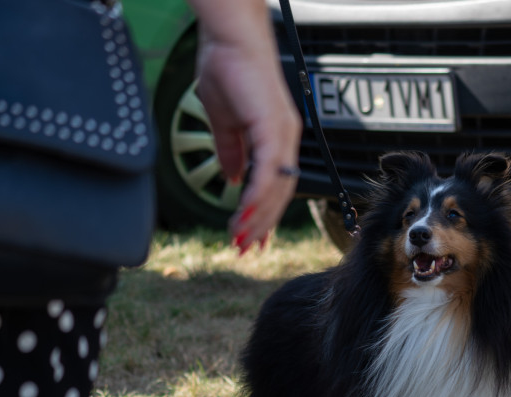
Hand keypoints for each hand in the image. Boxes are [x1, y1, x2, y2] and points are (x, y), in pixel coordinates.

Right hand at [191, 3, 301, 252]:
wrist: (230, 35)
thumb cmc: (227, 66)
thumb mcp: (225, 120)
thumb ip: (231, 151)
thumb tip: (231, 179)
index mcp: (277, 137)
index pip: (274, 185)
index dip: (262, 212)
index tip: (249, 235)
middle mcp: (285, 139)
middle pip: (278, 194)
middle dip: (260, 224)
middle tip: (244, 247)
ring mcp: (283, 134)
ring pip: (275, 188)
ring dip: (256, 217)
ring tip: (239, 239)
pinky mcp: (273, 127)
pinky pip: (266, 172)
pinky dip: (255, 196)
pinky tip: (242, 215)